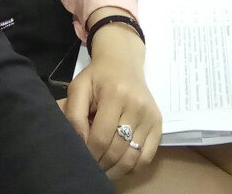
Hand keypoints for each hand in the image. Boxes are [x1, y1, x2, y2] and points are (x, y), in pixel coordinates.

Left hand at [67, 12, 161, 177]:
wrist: (123, 62)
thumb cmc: (97, 76)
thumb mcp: (78, 88)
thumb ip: (73, 115)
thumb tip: (79, 143)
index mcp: (115, 95)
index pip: (101, 137)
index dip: (89, 154)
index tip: (80, 159)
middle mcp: (137, 106)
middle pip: (117, 150)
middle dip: (101, 165)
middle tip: (89, 168)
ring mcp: (150, 116)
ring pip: (133, 158)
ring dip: (116, 170)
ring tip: (103, 170)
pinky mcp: (158, 123)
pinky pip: (147, 157)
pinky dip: (133, 167)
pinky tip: (120, 165)